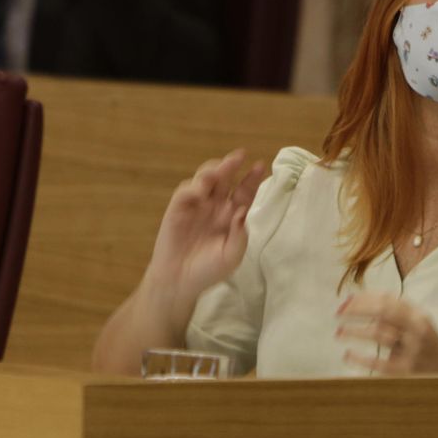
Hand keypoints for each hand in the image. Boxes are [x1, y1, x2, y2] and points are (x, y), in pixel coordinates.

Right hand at [143, 149, 266, 310]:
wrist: (180, 281)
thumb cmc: (208, 270)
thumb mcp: (231, 256)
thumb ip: (239, 236)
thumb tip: (242, 212)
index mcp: (231, 214)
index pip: (244, 191)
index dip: (252, 179)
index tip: (260, 166)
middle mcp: (215, 205)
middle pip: (225, 178)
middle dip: (231, 165)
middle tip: (239, 156)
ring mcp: (196, 205)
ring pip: (205, 178)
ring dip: (212, 171)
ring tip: (218, 172)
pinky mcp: (178, 208)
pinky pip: (185, 191)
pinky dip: (192, 188)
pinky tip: (200, 192)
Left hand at [336, 293, 437, 375]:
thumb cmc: (425, 345)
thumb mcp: (417, 324)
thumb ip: (395, 313)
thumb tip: (357, 301)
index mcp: (418, 316)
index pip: (387, 300)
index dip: (363, 299)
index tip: (346, 301)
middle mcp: (417, 330)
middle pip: (383, 311)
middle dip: (357, 310)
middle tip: (338, 313)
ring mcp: (412, 350)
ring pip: (379, 333)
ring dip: (354, 331)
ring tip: (339, 332)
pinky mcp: (406, 371)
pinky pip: (378, 362)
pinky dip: (360, 358)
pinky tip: (347, 354)